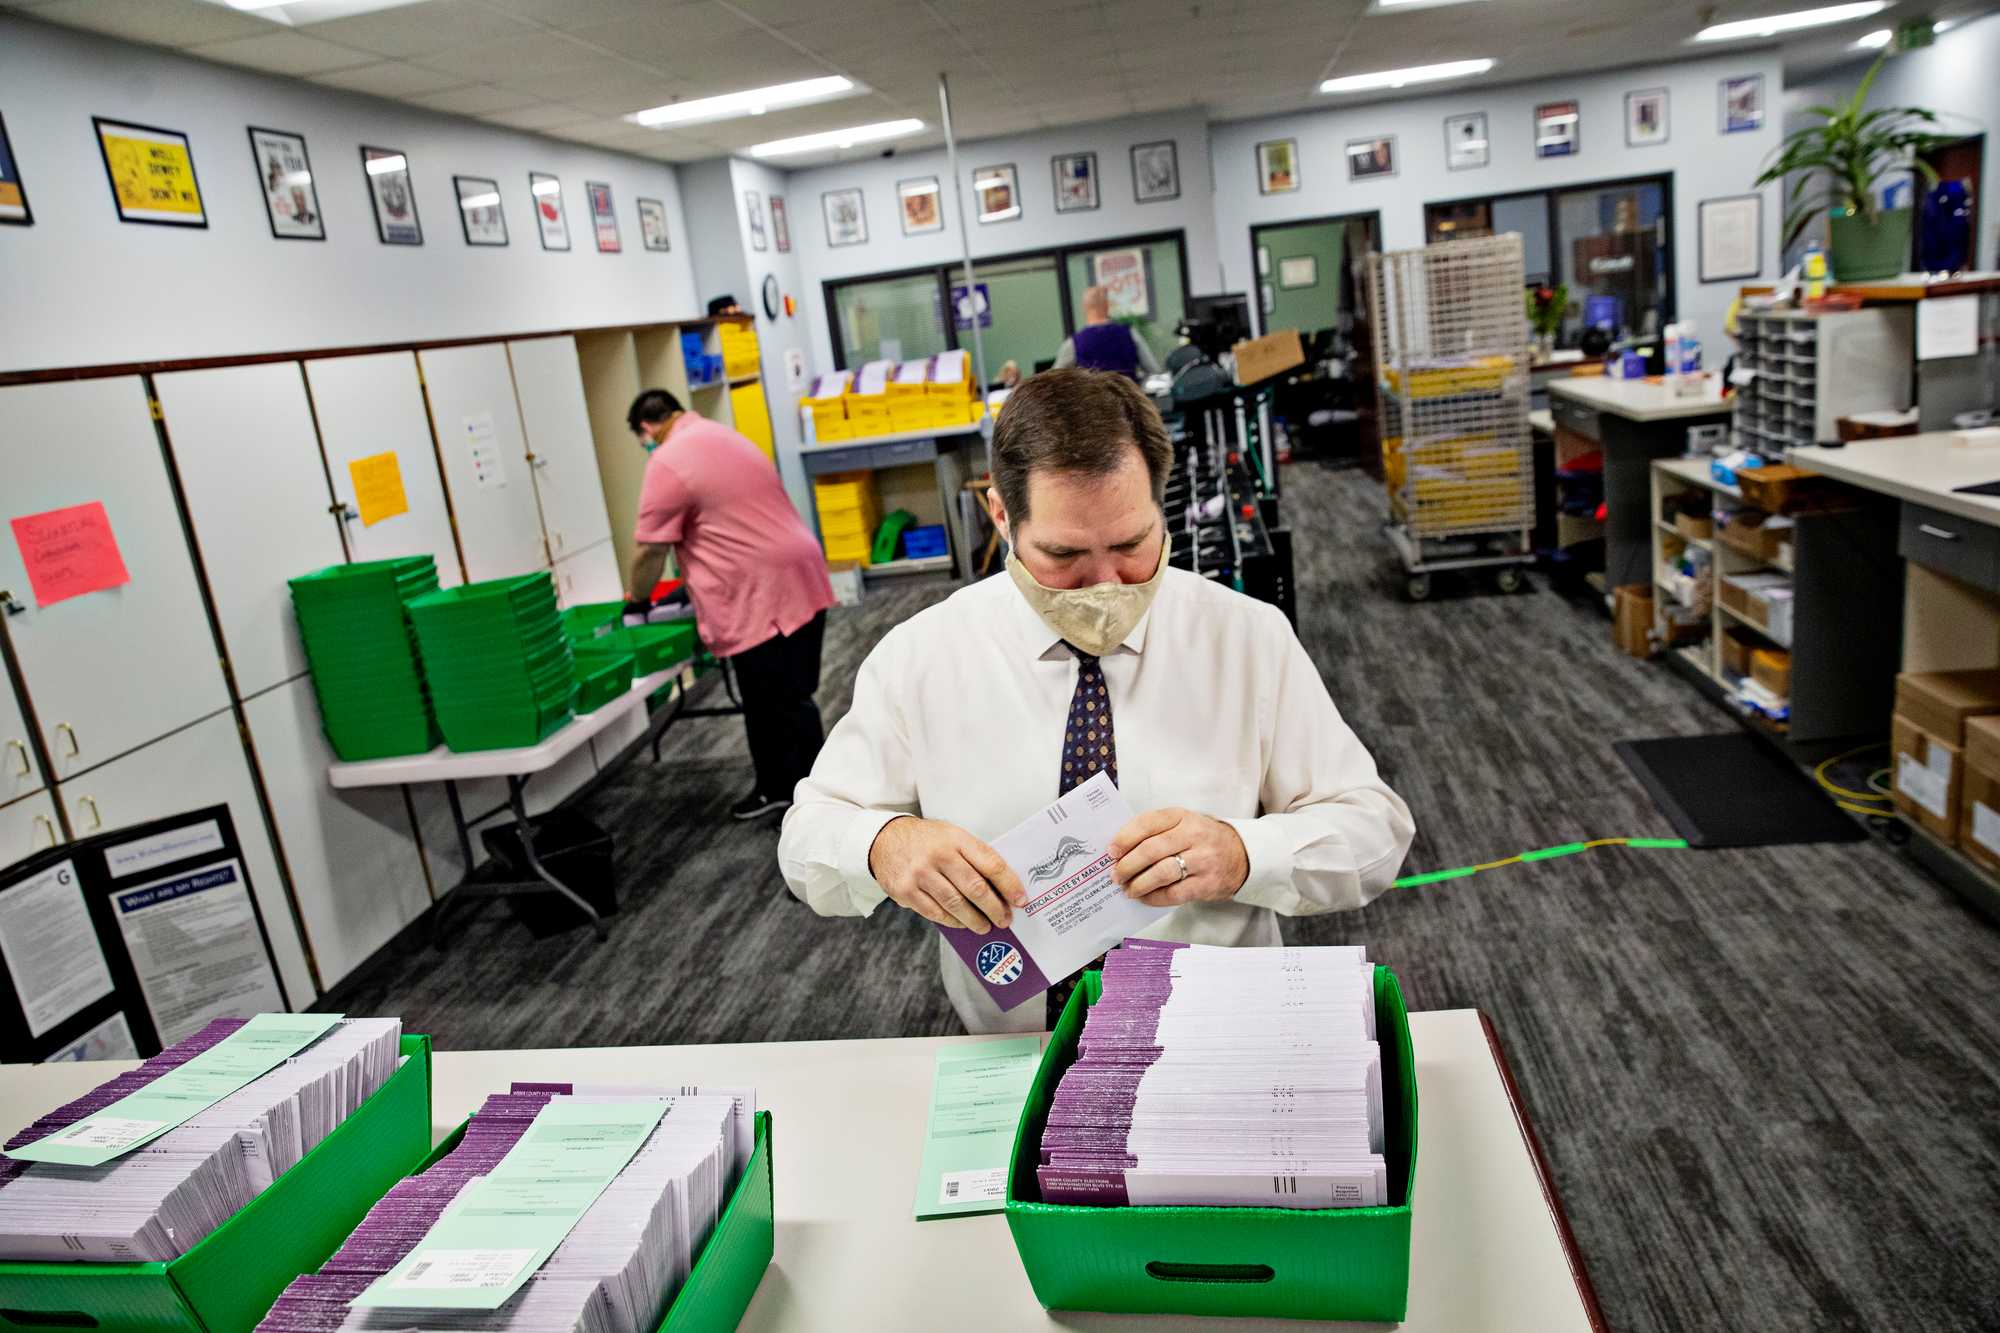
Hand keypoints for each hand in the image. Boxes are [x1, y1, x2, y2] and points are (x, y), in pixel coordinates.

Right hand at [867, 816, 1025, 934]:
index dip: (1009, 885)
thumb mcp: (951, 836)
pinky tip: (962, 923)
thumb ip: (973, 856)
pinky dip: (953, 921)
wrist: (884, 839)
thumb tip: (1001, 887)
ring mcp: (921, 874)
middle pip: (975, 888)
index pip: (991, 863)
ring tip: (985, 926)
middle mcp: (939, 855)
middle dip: (995, 908)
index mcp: (956, 839)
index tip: (1021, 900)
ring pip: (956, 904)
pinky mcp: (906, 891)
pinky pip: (935, 913)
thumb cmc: (926, 840)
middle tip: (1005, 919)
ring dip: (975, 920)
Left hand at [1109, 808, 1248, 907]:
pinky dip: (1154, 898)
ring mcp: (1203, 860)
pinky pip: (1174, 894)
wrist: (1241, 855)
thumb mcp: (1182, 824)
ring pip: (1161, 873)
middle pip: (1151, 850)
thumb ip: (1155, 832)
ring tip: (1127, 889)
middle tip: (1115, 875)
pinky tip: (1144, 898)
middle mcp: (1193, 835)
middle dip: (1127, 865)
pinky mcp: (1207, 884)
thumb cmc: (1201, 839)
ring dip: (1138, 884)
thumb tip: (1119, 851)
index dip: (1124, 838)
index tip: (1111, 851)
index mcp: (1182, 816)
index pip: (1147, 823)